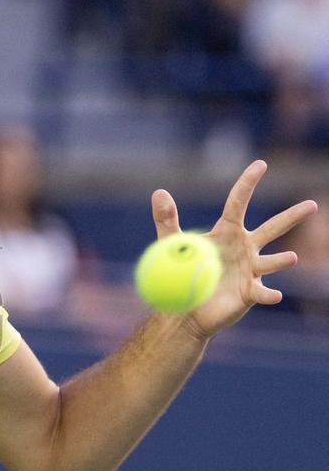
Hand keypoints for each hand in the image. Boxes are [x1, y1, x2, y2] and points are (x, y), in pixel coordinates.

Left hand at [150, 160, 317, 339]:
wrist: (185, 306)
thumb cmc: (181, 270)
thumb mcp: (170, 243)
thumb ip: (166, 219)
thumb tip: (159, 191)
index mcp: (227, 231)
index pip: (239, 202)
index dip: (248, 183)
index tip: (261, 164)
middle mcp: (246, 247)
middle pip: (272, 228)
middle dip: (292, 217)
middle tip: (312, 205)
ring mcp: (252, 269)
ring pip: (272, 261)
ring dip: (281, 260)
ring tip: (291, 257)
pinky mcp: (250, 292)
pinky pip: (262, 292)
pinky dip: (268, 293)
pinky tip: (274, 295)